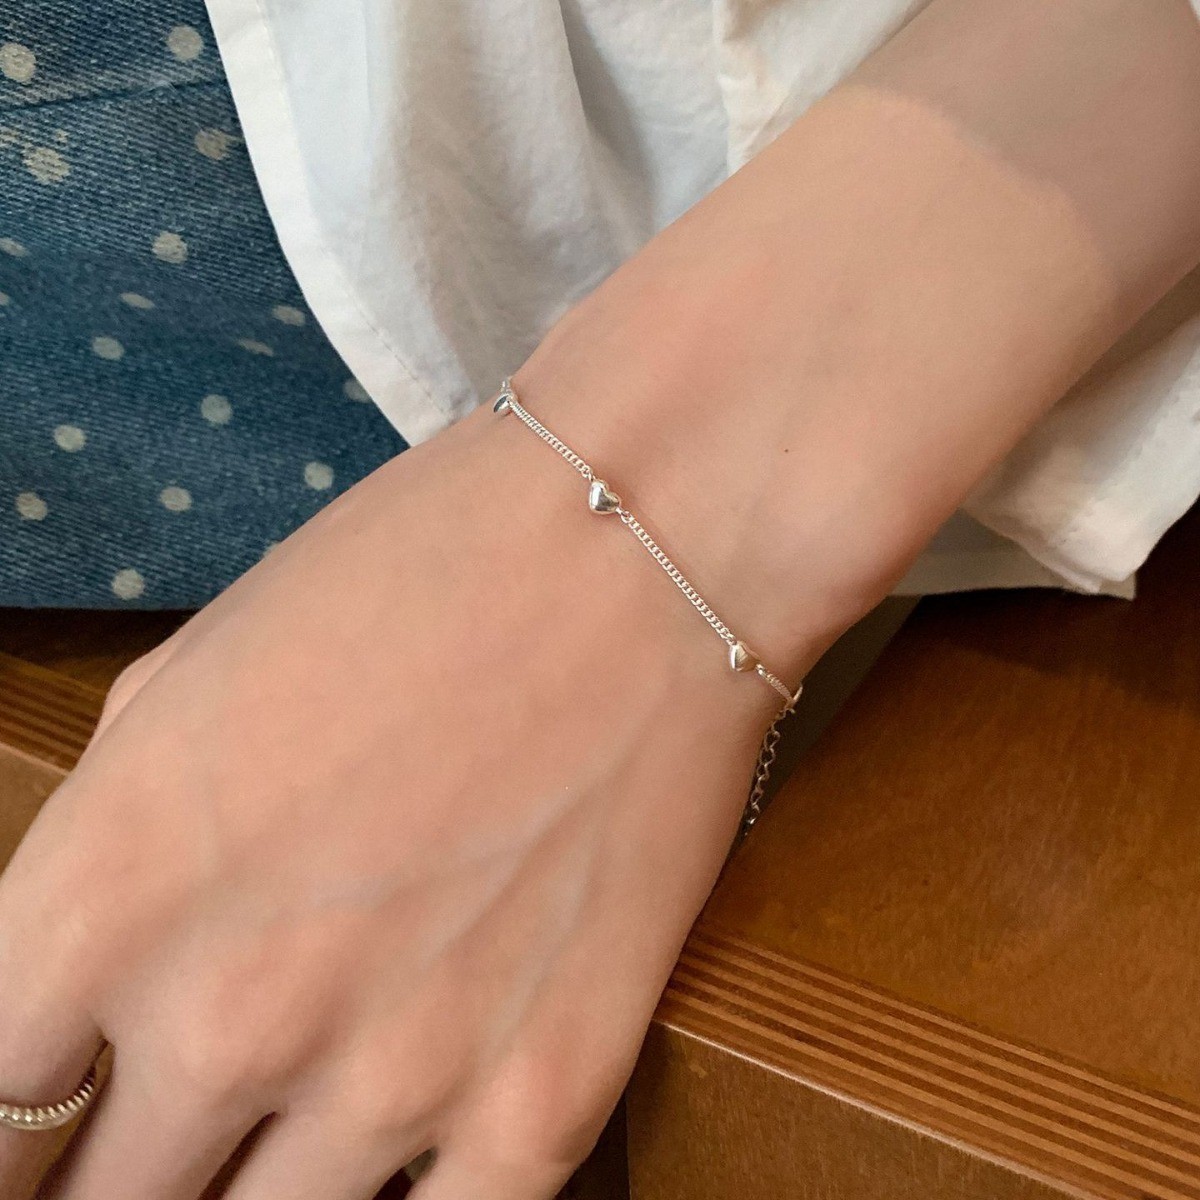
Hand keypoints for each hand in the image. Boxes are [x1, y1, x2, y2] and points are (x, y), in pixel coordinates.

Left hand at [0, 397, 784, 1199]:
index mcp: (115, 887)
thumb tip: (88, 994)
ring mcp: (399, 1077)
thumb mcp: (191, 688)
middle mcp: (234, 1012)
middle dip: (125, 1165)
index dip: (18, 1117)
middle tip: (171, 1124)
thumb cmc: (417, 577)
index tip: (58, 1106)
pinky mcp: (545, 1100)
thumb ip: (109, 863)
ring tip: (296, 1115)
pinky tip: (403, 1149)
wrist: (638, 553)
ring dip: (257, 1189)